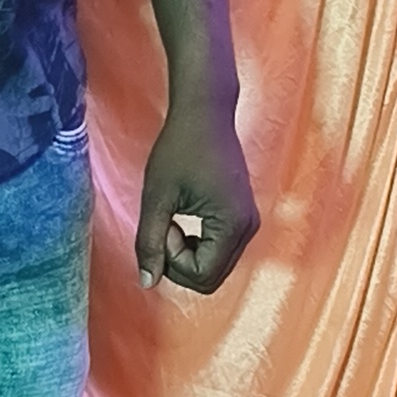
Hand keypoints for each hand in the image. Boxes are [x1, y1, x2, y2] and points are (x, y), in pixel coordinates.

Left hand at [134, 97, 258, 295]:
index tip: (164, 224)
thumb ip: (150, 243)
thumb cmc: (180, 148)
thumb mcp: (157, 197)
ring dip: (186, 252)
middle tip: (165, 223)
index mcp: (232, 225)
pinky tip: (184, 216)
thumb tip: (147, 283)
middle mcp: (249, 229)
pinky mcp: (242, 217)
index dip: (173, 260)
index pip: (201, 276)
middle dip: (179, 261)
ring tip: (173, 216)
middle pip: (210, 278)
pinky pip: (218, 250)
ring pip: (214, 266)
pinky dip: (196, 244)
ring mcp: (249, 223)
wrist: (205, 113)